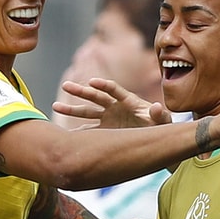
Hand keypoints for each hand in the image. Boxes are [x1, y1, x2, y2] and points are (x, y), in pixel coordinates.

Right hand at [53, 78, 169, 128]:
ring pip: (88, 112)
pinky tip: (65, 134)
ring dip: (73, 109)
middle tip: (66, 85)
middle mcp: (115, 107)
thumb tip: (157, 107)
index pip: (114, 90)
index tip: (93, 82)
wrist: (157, 136)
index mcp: (129, 100)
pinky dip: (78, 133)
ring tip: (55, 106)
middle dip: (82, 91)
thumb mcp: (164, 120)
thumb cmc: (161, 125)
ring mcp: (109, 118)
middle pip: (96, 96)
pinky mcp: (106, 130)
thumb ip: (160, 114)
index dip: (104, 85)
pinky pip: (90, 130)